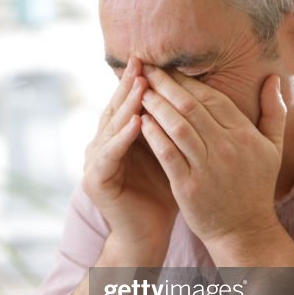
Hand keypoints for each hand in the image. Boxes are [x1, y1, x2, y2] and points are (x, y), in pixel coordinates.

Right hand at [82, 58, 177, 261]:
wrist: (148, 235)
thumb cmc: (164, 195)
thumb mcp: (171, 154)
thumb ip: (174, 128)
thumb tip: (199, 97)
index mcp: (118, 138)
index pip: (128, 104)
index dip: (139, 82)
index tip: (155, 59)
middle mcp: (101, 146)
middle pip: (115, 109)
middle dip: (129, 85)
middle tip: (142, 61)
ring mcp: (94, 162)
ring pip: (111, 127)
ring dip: (126, 105)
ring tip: (142, 85)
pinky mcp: (95, 180)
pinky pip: (109, 153)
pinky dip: (122, 137)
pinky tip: (137, 121)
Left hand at [138, 66, 285, 248]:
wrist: (244, 230)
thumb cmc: (256, 187)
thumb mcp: (273, 148)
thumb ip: (274, 112)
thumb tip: (273, 78)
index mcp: (245, 135)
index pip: (212, 98)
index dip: (187, 81)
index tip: (168, 68)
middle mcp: (227, 147)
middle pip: (191, 107)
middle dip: (166, 85)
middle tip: (146, 69)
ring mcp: (207, 167)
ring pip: (177, 126)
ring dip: (156, 105)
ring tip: (139, 91)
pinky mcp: (189, 186)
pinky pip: (167, 154)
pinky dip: (153, 136)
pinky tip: (140, 122)